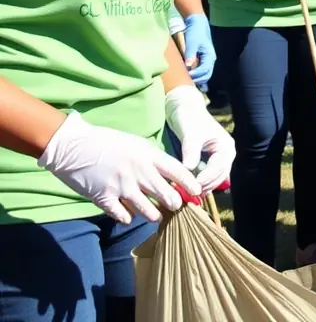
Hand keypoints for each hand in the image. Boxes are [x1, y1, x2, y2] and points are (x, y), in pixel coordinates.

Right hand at [38, 111, 200, 224]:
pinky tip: (127, 213)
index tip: (197, 192)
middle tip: (175, 205)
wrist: (74, 146)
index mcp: (147, 154)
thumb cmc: (107, 142)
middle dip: (174, 203)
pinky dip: (128, 217)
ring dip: (154, 215)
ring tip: (155, 214)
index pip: (177, 171)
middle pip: (167, 195)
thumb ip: (152, 159)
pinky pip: (125, 217)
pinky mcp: (105, 199)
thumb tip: (170, 175)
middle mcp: (138, 171)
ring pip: (149, 211)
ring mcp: (122, 186)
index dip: (189, 184)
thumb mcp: (135, 144)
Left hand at [165, 86, 235, 194]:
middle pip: (219, 177)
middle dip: (205, 186)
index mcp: (226, 147)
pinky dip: (201, 182)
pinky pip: (208, 176)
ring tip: (188, 194)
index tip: (192, 187)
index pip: (218, 168)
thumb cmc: (189, 118)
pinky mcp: (210, 161)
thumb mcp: (190, 134)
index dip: (205, 179)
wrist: (184, 109)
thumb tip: (189, 168)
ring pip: (214, 179)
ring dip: (203, 186)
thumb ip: (191, 151)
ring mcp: (219, 159)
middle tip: (189, 195)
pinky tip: (189, 186)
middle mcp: (226, 154)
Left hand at [183, 14, 215, 83]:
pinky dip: (196, 76)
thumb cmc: (195, 32)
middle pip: (206, 75)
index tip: (187, 75)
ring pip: (203, 74)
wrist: (197, 23)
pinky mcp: (201, 60)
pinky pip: (200, 71)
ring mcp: (206, 60)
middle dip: (197, 80)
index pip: (205, 70)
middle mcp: (210, 60)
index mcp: (210, 56)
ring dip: (196, 79)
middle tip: (186, 81)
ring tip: (186, 80)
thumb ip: (190, 53)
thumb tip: (188, 66)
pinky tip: (188, 77)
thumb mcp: (192, 42)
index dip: (196, 74)